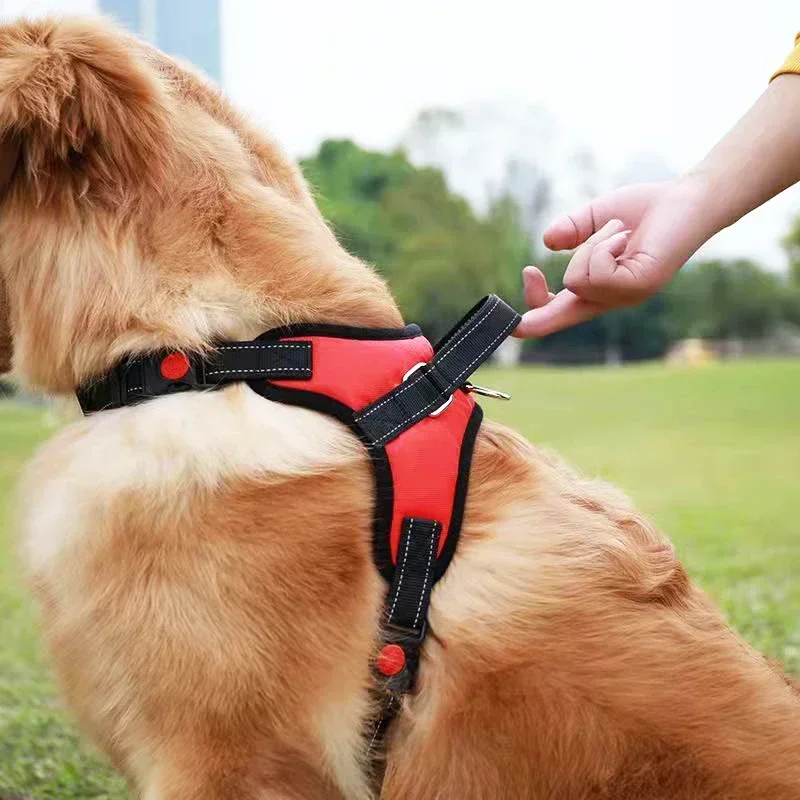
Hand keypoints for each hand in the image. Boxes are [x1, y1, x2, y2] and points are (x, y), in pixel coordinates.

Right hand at [515, 177, 714, 336]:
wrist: (688, 198)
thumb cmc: (645, 208)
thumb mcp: (596, 216)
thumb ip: (571, 229)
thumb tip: (547, 241)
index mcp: (599, 287)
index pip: (561, 313)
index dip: (537, 308)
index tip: (528, 274)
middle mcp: (611, 298)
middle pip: (558, 314)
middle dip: (537, 301)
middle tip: (529, 272)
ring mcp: (626, 295)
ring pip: (577, 282)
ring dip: (589, 247)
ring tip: (616, 231)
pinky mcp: (639, 286)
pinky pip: (598, 272)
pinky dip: (602, 246)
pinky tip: (624, 235)